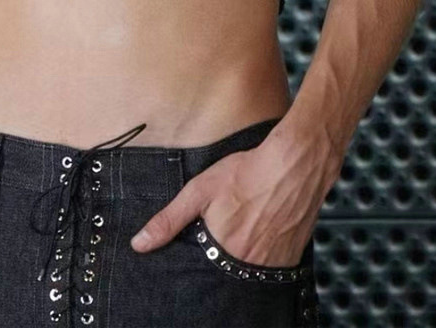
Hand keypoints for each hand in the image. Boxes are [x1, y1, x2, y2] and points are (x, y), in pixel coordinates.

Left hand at [129, 124, 333, 266]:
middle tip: (230, 229)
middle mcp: (248, 264)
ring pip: (250, 270)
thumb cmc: (248, 173)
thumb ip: (169, 220)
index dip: (201, 255)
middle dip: (223, 256)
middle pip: (226, 271)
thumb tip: (139, 244)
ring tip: (248, 227)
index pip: (202, 270)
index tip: (205, 240)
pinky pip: (272, 267)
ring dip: (245, 255)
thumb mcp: (200, 190)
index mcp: (222, 252)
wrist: (296, 164)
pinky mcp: (292, 258)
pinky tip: (265, 230)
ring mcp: (272, 264)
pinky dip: (265, 253)